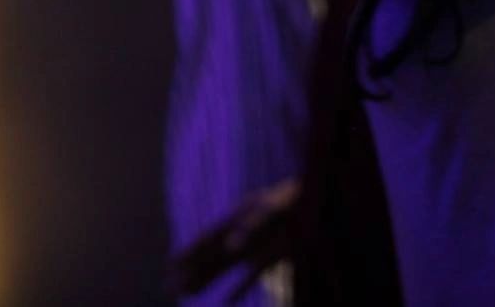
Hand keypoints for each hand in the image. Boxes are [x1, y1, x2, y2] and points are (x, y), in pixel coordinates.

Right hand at [169, 178, 299, 301]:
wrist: (326, 199)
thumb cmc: (298, 199)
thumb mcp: (277, 208)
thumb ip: (253, 225)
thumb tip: (230, 247)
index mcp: (240, 214)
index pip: (209, 237)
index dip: (189, 251)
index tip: (170, 263)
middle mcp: (244, 231)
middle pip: (212, 255)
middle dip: (190, 271)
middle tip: (169, 288)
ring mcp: (257, 244)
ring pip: (224, 266)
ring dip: (205, 280)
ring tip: (185, 293)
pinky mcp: (273, 256)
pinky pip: (251, 276)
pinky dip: (238, 289)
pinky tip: (226, 302)